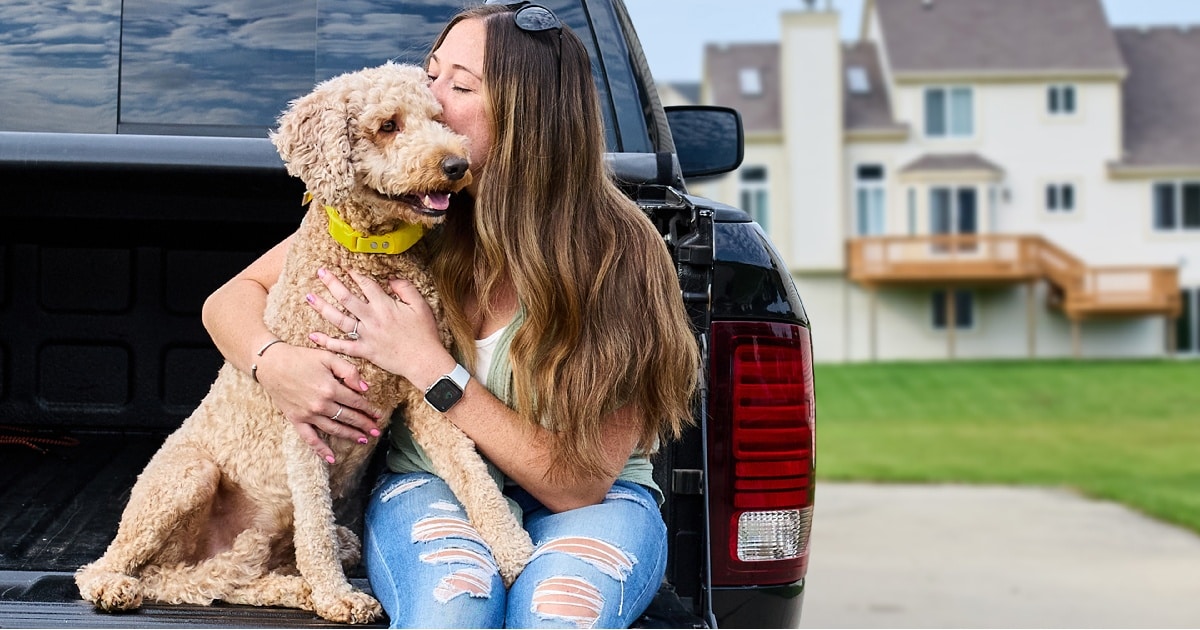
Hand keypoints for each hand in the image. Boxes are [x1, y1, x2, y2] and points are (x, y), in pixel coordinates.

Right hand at [254, 341, 383, 463]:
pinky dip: (320, 450)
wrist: (271, 363)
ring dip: (350, 436)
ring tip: (363, 440)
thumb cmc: (300, 357)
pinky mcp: (296, 420)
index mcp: (331, 388)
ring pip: (335, 429)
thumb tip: (364, 388)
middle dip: (364, 425)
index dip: (369, 409)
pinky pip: (310, 439)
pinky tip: (331, 459)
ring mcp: (308, 414)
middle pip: (348, 417)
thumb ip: (348, 371)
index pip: (356, 402)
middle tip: (377, 431)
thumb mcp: (328, 357)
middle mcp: (321, 405)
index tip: (378, 415)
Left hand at [306, 268, 451, 387]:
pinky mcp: (364, 351)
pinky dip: (327, 342)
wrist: (424, 360)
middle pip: (346, 298)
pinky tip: (313, 336)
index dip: (355, 274)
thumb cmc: (424, 333)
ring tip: (310, 297)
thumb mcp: (420, 305)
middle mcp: (371, 319)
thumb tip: (391, 279)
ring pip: (339, 319)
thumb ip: (405, 289)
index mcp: (385, 306)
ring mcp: (366, 336)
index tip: (346, 268)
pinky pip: (342, 346)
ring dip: (323, 307)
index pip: (366, 285)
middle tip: (321, 272)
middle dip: (332, 283)